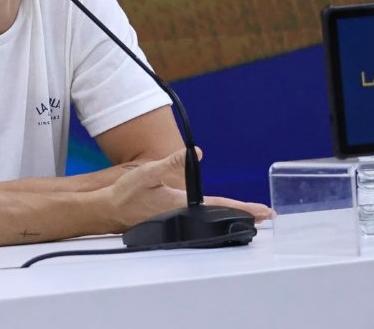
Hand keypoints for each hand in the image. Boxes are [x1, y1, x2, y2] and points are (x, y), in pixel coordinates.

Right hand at [102, 149, 272, 230]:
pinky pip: (198, 219)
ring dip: (229, 216)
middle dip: (243, 215)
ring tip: (248, 215)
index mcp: (183, 204)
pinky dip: (212, 216)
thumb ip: (172, 163)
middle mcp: (184, 215)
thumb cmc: (125, 194)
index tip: (265, 212)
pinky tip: (215, 214)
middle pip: (220, 214)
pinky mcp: (171, 221)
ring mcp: (178, 220)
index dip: (245, 209)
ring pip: (210, 218)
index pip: (222, 206)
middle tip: (265, 215)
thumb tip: (196, 152)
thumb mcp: (148, 173)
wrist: (108, 211)